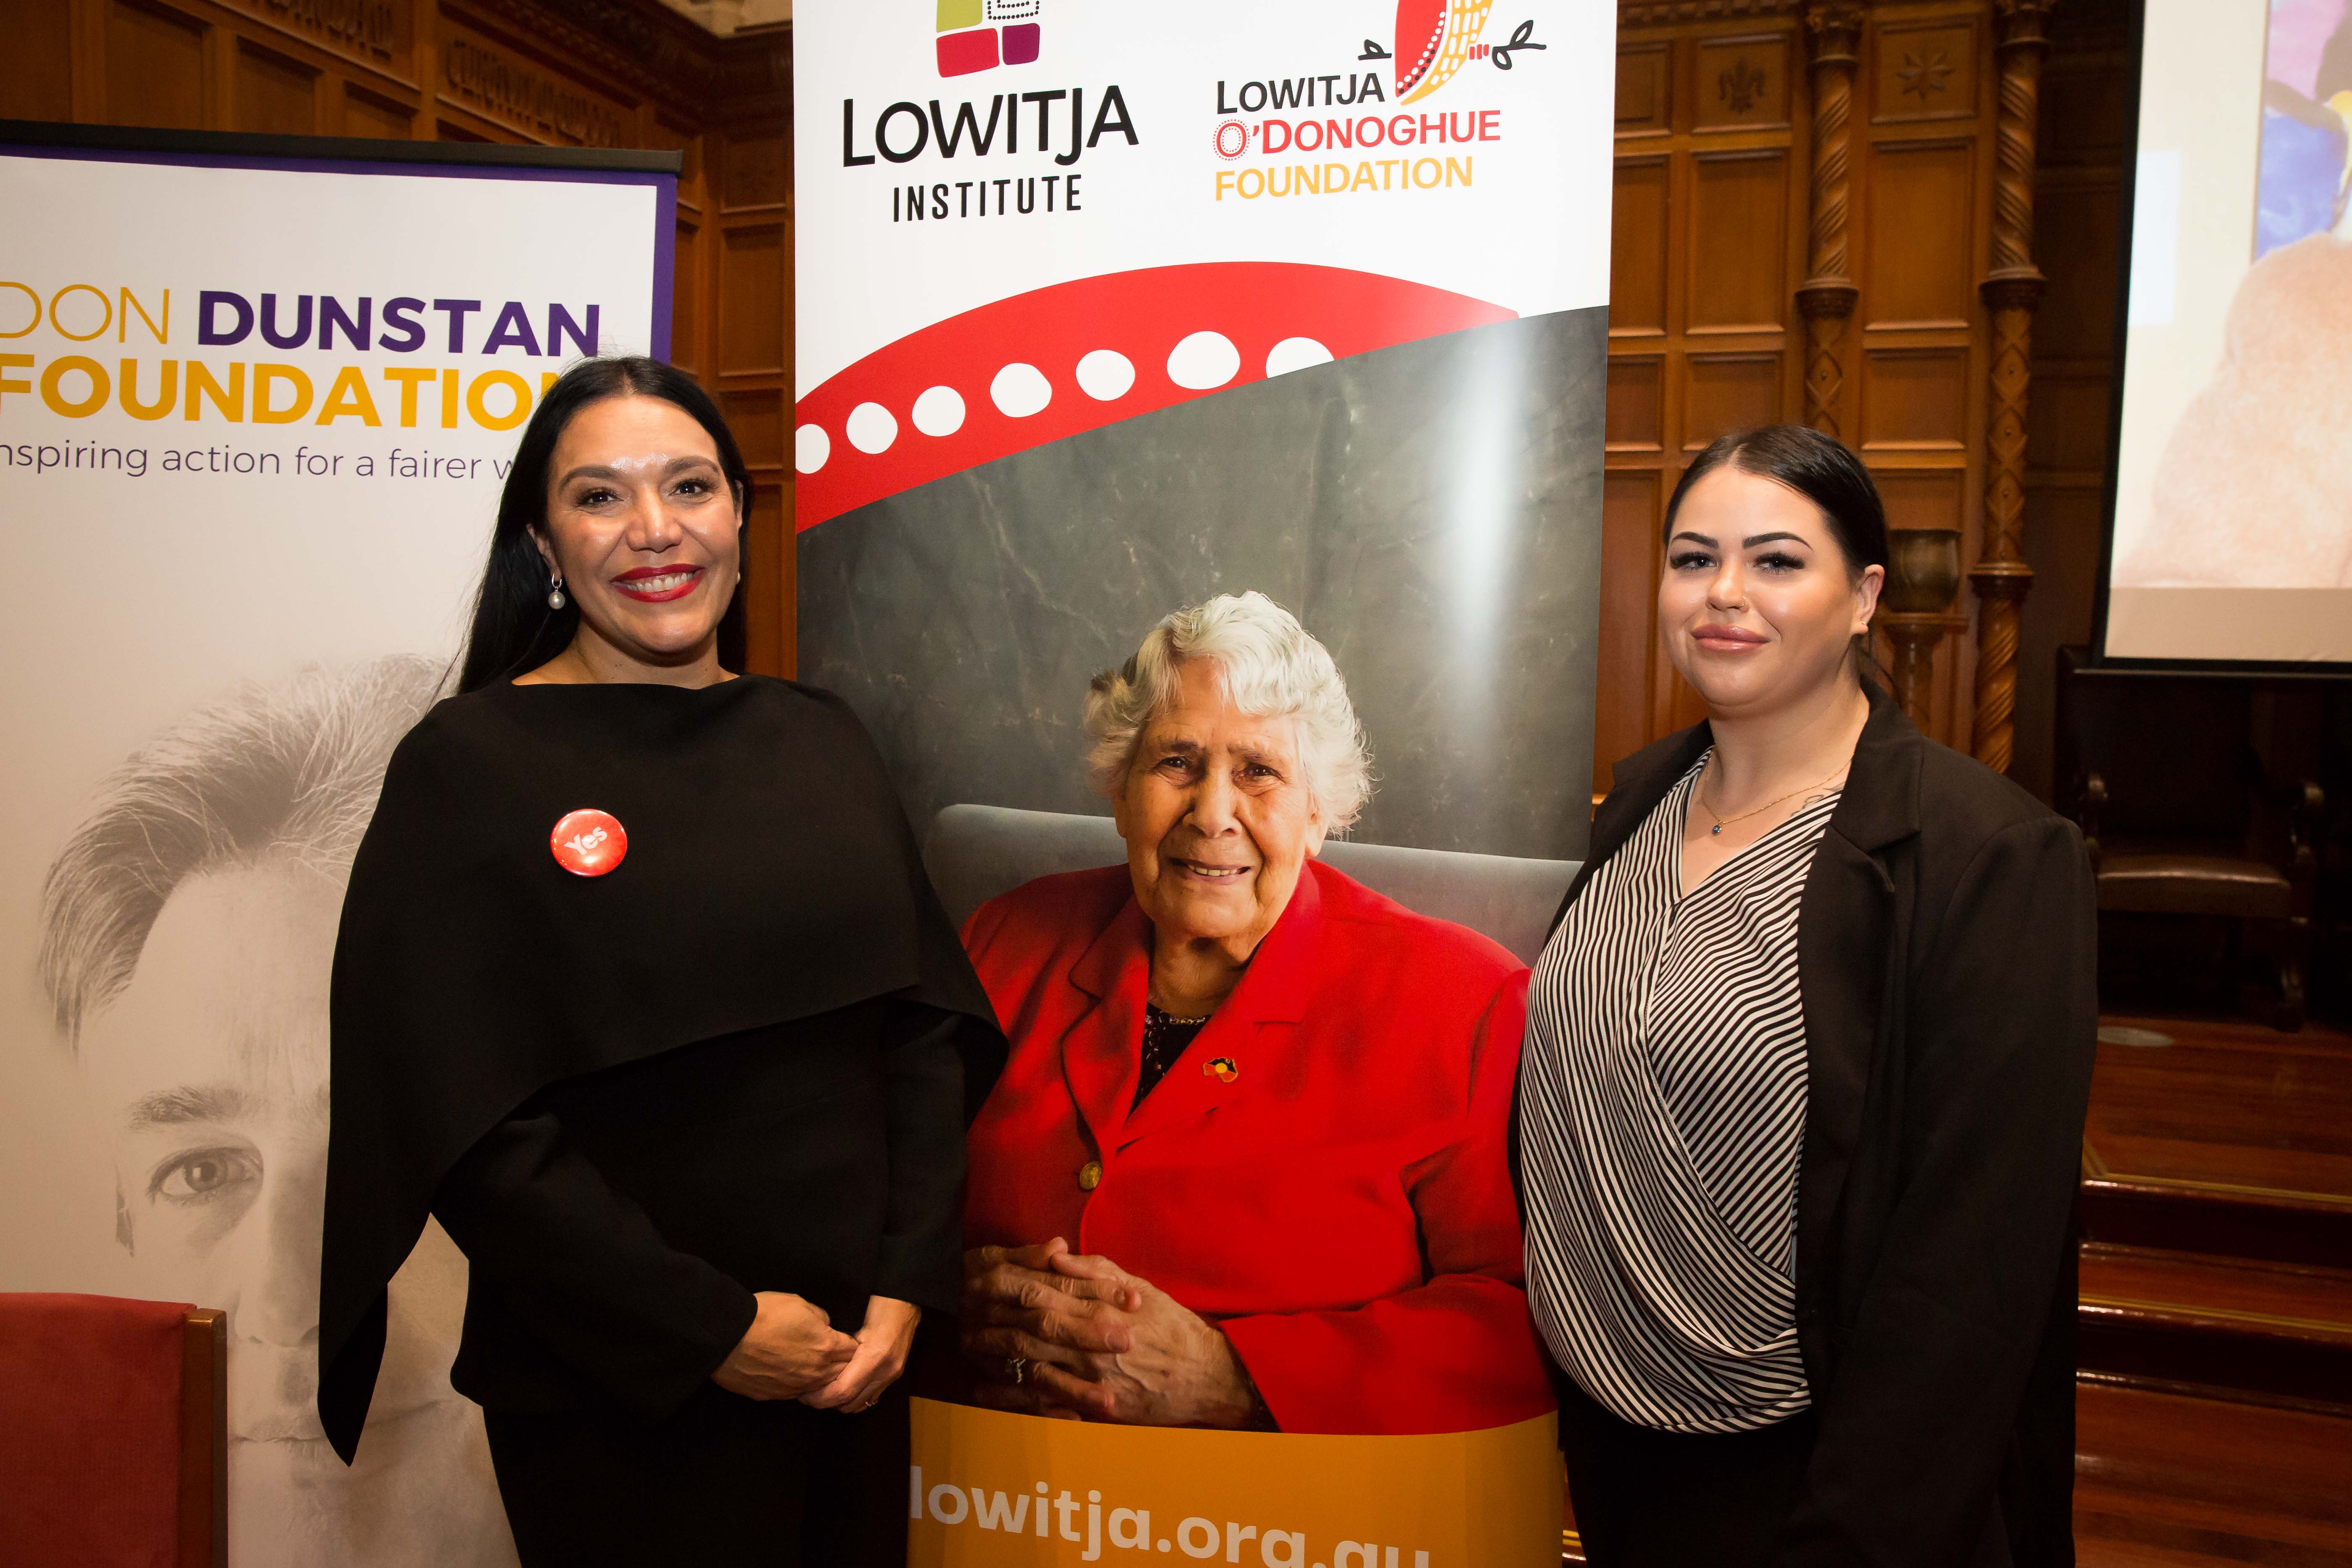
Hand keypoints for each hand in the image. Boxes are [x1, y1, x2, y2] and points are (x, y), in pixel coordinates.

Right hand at [711, 1291, 856, 1400]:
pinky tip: (793, 1375)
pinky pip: (797, 1394)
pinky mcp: (775, 1396)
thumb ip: (820, 1318)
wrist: (728, 1335)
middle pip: (842, 1373)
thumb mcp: (799, 1303)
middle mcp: (815, 1372)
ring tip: (816, 1367)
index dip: (850, 1344)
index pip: (853, 1351)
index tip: (846, 1341)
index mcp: (826, 1346)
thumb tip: (825, 1327)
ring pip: (821, 1388)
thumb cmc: (763, 1314)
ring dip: (823, 1378)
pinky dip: (800, 1386)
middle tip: (836, 1355)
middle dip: (843, 1364)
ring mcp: (795, 1387)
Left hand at [799, 1296, 922, 1412]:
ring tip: (823, 1391)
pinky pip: (870, 1399)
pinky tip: (843, 1388)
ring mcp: (891, 1376)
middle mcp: (885, 1372)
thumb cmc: (880, 1304)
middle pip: (849, 1403)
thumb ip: (839, 1348)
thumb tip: (817, 1364)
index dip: (820, 1397)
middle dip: (825, 1403)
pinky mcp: (893, 1377)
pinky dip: (853, 1399)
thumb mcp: (855, 1322)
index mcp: (874, 1357)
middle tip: (807, 1393)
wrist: (907, 1302)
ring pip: (859, 1405)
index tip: (803, 1393)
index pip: (843, 1391)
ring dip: (839, 1403)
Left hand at [966, 1248, 1258, 1428]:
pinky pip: (1042, 1401)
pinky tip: (985, 1390)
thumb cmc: (1171, 1326)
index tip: (979, 1276)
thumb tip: (1055, 1255)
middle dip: (991, 1317)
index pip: (1043, 1289)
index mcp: (1101, 1305)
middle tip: (961, 1310)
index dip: (1007, 1282)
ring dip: (994, 1354)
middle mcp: (1091, 1340)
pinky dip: (1011, 1395)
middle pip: (1028, 1325)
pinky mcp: (1092, 1406)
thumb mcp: (1138, 1286)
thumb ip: (1096, 1271)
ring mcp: (1090, 1376)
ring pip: (1031, 1362)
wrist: (1204, 1376)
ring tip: (966, 1344)